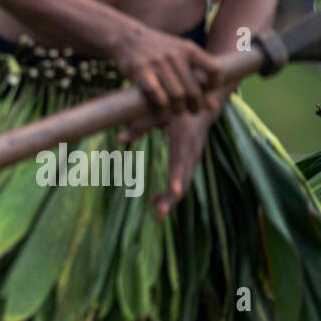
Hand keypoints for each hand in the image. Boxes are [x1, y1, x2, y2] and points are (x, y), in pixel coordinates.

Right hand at [113, 24, 221, 141]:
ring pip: (176, 96)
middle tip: (191, 110)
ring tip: (176, 110)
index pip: (214, 70)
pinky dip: (161, 106)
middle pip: (194, 91)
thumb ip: (197, 79)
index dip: (215, 85)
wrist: (127, 37)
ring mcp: (157, 62)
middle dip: (195, 106)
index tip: (207, 91)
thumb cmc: (158, 51)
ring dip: (178, 109)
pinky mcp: (140, 70)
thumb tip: (213, 107)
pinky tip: (161, 106)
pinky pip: (156, 95)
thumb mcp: (180, 58)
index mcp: (189, 49)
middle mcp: (175, 55)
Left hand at [150, 87, 229, 219]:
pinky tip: (155, 201)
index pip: (180, 162)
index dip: (177, 178)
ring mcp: (194, 158)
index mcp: (184, 138)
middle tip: (159, 215)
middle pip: (184, 179)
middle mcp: (192, 151)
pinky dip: (172, 192)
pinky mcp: (192, 162)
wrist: (201, 106)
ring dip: (171, 199)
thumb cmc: (175, 107)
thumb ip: (138, 126)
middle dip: (172, 198)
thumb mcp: (157, 111)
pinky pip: (183, 180)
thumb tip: (118, 139)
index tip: (174, 192)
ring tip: (156, 215)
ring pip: (184, 183)